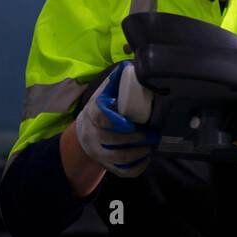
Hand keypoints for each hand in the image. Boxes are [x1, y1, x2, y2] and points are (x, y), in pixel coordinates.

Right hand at [74, 63, 158, 177]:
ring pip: (120, 157)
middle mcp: (93, 136)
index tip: (129, 122)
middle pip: (114, 140)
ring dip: (139, 151)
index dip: (115, 120)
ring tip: (152, 144)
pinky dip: (137, 167)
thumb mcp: (102, 94)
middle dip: (136, 137)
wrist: (83, 135)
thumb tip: (131, 65)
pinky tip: (146, 157)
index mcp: (93, 114)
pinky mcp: (107, 166)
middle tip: (153, 133)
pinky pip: (123, 171)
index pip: (100, 117)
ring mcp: (99, 153)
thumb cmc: (99, 110)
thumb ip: (115, 83)